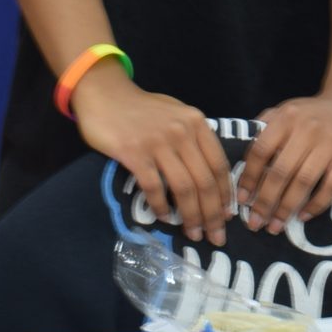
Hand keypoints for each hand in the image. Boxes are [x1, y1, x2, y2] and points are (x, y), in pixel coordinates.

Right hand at [71, 73, 233, 245]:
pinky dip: (161, 206)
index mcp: (197, 123)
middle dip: (213, 214)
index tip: (227, 216)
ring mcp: (158, 143)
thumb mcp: (176, 114)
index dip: (225, 194)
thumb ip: (194, 137)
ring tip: (193, 233)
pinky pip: (154, 187)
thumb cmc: (142, 108)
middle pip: (205, 181)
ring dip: (191, 216)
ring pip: (184, 188)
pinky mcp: (134, 153)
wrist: (105, 94)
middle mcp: (182, 132)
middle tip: (215, 236)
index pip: (219, 165)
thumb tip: (210, 173)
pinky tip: (163, 217)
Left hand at [239, 92, 331, 232]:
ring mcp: (330, 141)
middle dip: (265, 201)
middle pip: (280, 171)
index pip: (260, 151)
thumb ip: (266, 129)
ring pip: (303, 182)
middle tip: (256, 223)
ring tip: (276, 226)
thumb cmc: (314, 114)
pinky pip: (330, 186)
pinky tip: (303, 216)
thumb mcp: (288, 112)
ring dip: (287, 208)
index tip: (242, 200)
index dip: (249, 178)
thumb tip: (242, 163)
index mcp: (286, 117)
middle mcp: (307, 128)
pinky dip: (315, 204)